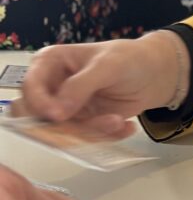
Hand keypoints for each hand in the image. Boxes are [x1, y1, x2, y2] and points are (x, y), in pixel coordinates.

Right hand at [15, 34, 184, 135]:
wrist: (156, 74)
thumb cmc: (130, 59)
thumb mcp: (108, 65)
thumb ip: (80, 86)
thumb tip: (55, 113)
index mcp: (51, 63)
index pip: (29, 87)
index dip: (39, 104)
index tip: (58, 116)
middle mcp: (52, 87)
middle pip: (38, 117)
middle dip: (66, 128)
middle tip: (94, 126)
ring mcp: (66, 108)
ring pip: (62, 134)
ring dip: (92, 133)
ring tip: (118, 121)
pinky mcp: (81, 124)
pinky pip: (82, 140)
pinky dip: (104, 137)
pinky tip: (124, 126)